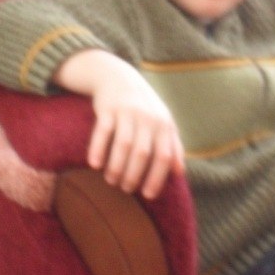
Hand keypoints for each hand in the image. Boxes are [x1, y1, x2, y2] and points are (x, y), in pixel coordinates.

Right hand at [54, 49, 184, 198]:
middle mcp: (148, 119)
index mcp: (164, 125)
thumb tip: (180, 173)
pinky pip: (102, 132)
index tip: (148, 195)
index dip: (157, 177)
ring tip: (111, 180)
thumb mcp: (164, 123)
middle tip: (126, 189)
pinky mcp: (108, 109)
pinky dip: (98, 149)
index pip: (163, 156)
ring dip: (116, 167)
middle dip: (134, 175)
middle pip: (142, 154)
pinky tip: (95, 165)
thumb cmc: (146, 108)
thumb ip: (173, 146)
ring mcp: (128, 112)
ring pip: (123, 145)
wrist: (121, 78)